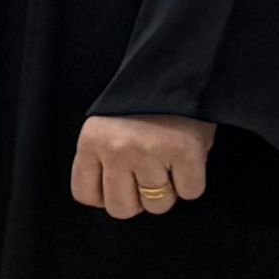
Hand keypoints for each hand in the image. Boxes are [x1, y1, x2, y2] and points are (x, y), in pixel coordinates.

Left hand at [68, 115, 214, 218]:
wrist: (179, 69)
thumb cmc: (143, 104)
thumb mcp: (108, 126)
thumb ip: (103, 159)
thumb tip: (111, 197)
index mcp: (91, 142)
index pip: (86, 195)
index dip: (106, 195)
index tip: (121, 184)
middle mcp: (116, 150)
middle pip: (121, 209)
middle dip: (138, 199)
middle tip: (149, 175)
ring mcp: (150, 153)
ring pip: (157, 205)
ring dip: (168, 190)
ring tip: (169, 162)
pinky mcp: (185, 153)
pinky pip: (189, 192)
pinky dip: (192, 181)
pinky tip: (187, 159)